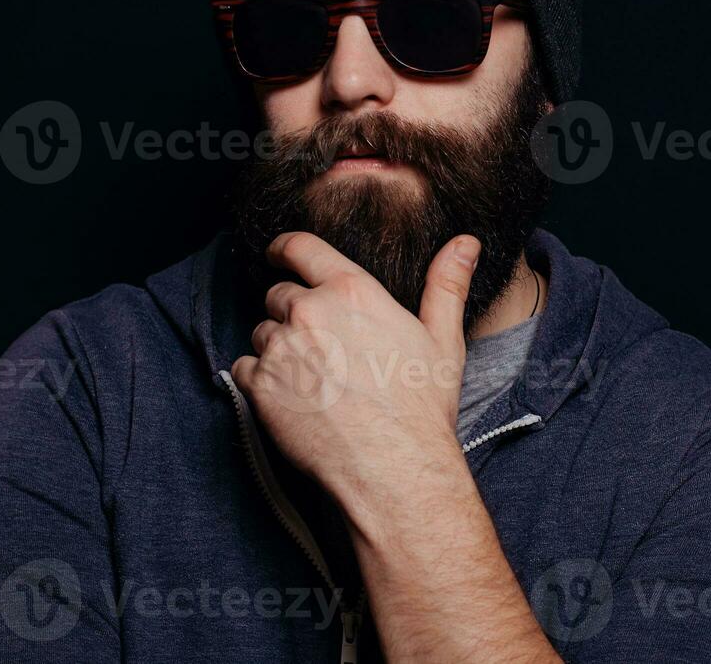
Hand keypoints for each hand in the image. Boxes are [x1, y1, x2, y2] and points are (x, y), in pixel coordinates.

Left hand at [229, 231, 480, 509]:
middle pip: (278, 295)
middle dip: (292, 313)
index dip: (284, 248)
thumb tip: (466, 242)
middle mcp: (309, 311)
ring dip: (278, 349)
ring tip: (312, 380)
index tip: (277, 254)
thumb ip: (446, 284)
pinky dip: (260, 380)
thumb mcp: (442, 339)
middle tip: (319, 347)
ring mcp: (280, 347)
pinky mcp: (260, 385)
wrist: (394, 468)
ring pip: (262, 333)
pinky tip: (292, 400)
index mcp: (350, 290)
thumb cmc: (420, 407)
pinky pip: (244, 368)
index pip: (300, 247)